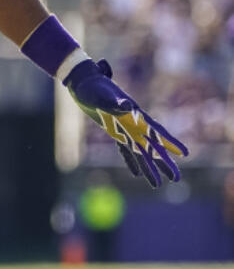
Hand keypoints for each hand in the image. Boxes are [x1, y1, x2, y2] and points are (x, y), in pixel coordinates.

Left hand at [64, 59, 188, 187]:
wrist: (82, 83)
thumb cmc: (93, 88)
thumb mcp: (104, 96)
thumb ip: (117, 103)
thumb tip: (129, 107)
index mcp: (136, 116)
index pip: (157, 132)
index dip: (171, 142)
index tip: (185, 154)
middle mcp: (134, 124)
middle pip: (153, 147)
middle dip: (164, 163)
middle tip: (176, 178)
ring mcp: (124, 129)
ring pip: (141, 152)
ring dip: (149, 167)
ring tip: (158, 185)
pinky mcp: (113, 131)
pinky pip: (125, 150)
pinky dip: (131, 162)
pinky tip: (137, 174)